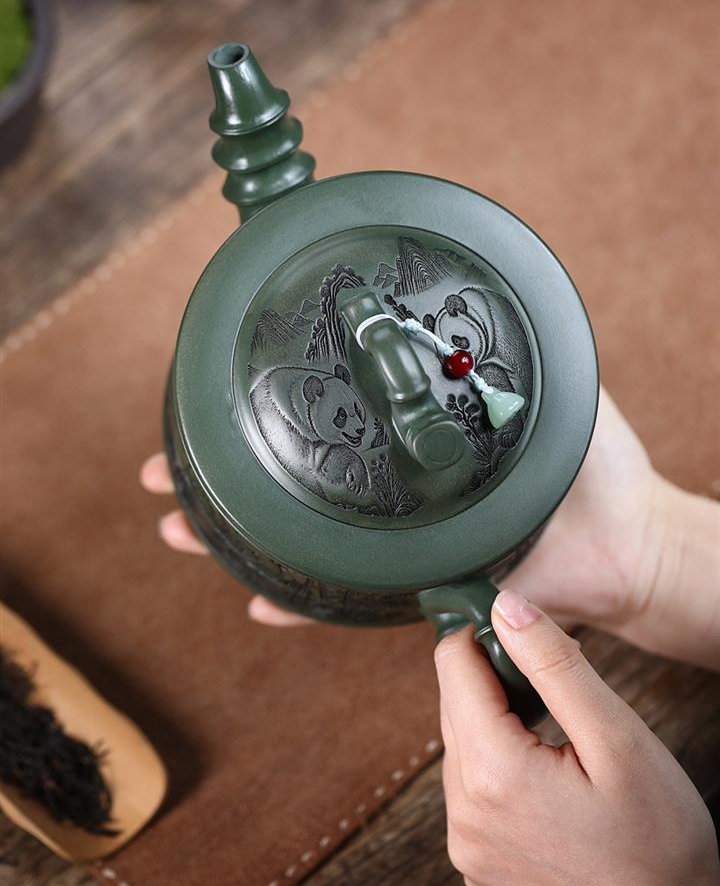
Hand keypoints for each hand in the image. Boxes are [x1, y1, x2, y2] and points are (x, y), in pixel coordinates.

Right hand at [140, 387, 661, 629]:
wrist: (626, 543)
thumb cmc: (597, 468)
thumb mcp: (553, 387)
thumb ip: (518, 349)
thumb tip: (491, 287)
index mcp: (411, 442)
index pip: (328, 420)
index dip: (270, 411)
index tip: (213, 398)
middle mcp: (391, 490)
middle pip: (292, 478)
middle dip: (219, 475)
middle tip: (161, 469)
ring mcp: (396, 540)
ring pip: (299, 538)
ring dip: (233, 537)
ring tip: (177, 528)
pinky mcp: (417, 587)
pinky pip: (348, 603)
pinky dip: (303, 606)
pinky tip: (258, 600)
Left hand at [436, 590, 718, 885]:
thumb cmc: (657, 843)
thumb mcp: (617, 739)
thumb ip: (555, 664)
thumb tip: (505, 605)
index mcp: (491, 773)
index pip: (452, 663)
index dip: (481, 630)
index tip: (517, 625)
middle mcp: (463, 813)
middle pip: (453, 703)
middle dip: (492, 676)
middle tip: (550, 679)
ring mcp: (467, 845)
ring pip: (460, 744)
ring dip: (495, 720)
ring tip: (555, 730)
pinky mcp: (478, 862)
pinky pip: (470, 789)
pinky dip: (497, 764)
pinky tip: (545, 772)